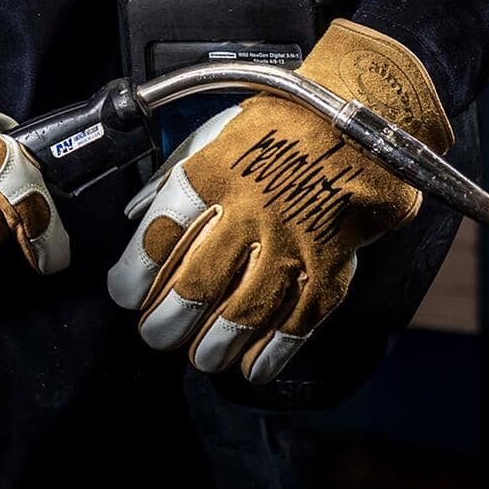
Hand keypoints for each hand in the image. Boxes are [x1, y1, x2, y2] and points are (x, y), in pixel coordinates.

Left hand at [107, 20, 452, 382]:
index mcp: (214, 174)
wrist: (364, 120)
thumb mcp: (217, 131)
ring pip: (243, 311)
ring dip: (215, 344)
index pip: (160, 235)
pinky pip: (298, 320)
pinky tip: (253, 368)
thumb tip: (136, 212)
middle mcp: (250, 211)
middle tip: (155, 335)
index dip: (135, 272)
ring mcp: (292, 241)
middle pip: (196, 284)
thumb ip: (174, 172)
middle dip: (168, 321)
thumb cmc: (283, 123)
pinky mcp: (331, 263)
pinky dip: (273, 352)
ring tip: (199, 357)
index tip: (125, 293)